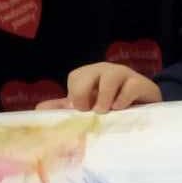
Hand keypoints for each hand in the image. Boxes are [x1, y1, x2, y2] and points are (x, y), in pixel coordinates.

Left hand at [35, 62, 161, 112]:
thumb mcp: (86, 105)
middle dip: (85, 93)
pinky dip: (124, 99)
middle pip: (89, 74)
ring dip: (105, 97)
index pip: (75, 78)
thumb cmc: (109, 104)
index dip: (75, 95)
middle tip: (90, 111)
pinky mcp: (141, 83)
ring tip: (105, 112)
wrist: (143, 105)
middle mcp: (104, 70)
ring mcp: (124, 74)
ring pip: (110, 78)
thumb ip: (64, 107)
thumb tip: (38, 109)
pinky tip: (121, 109)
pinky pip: (131, 86)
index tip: (80, 109)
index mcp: (88, 74)